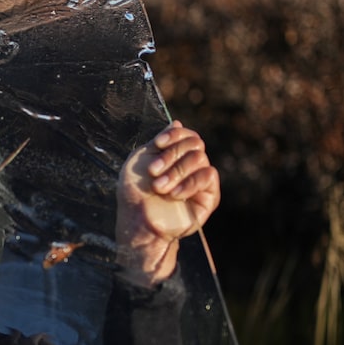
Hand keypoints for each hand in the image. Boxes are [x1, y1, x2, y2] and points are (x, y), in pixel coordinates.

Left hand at [116, 121, 220, 284]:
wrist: (138, 223)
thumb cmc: (134, 193)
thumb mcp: (139, 162)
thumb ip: (158, 142)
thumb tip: (177, 122)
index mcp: (173, 155)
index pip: (185, 134)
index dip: (174, 135)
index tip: (158, 144)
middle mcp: (189, 165)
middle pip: (194, 143)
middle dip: (171, 155)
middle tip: (152, 172)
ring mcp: (199, 179)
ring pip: (200, 158)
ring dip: (176, 171)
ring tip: (159, 187)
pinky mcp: (209, 196)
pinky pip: (208, 176)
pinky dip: (189, 182)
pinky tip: (174, 194)